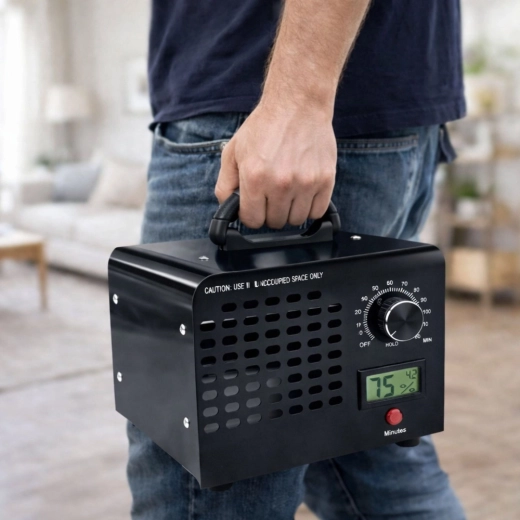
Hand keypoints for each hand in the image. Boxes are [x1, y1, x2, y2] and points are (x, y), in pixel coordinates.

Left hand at [215, 101, 336, 228]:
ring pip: (297, 220)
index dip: (252, 215)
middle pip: (275, 222)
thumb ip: (225, 183)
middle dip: (271, 212)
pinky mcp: (325, 180)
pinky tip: (303, 193)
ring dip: (290, 211)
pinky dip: (310, 207)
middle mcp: (280, 183)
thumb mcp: (233, 151)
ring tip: (288, 192)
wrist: (297, 104)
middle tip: (271, 195)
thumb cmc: (265, 127)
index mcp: (255, 178)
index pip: (253, 220)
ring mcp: (305, 183)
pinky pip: (317, 212)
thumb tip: (228, 207)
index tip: (255, 206)